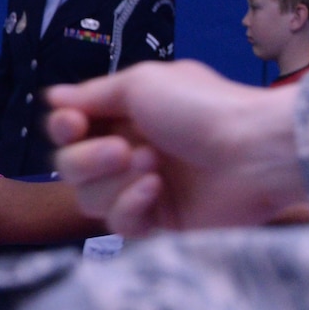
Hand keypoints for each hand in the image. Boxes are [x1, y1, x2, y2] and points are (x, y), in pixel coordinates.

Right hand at [43, 62, 308, 236]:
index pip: (69, 129)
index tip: (73, 124)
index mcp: (125, 116)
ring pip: (89, 199)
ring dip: (114, 182)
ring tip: (154, 167)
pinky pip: (120, 225)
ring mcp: (141, 188)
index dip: (64, 128)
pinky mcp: (158, 221)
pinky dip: (131, 207)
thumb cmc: (205, 109)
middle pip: (69, 167)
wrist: (256, 152)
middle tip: (124, 150)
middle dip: (88, 159)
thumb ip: (93, 94)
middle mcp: (128, 151)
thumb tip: (52, 95)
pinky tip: (155, 192)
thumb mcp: (143, 84)